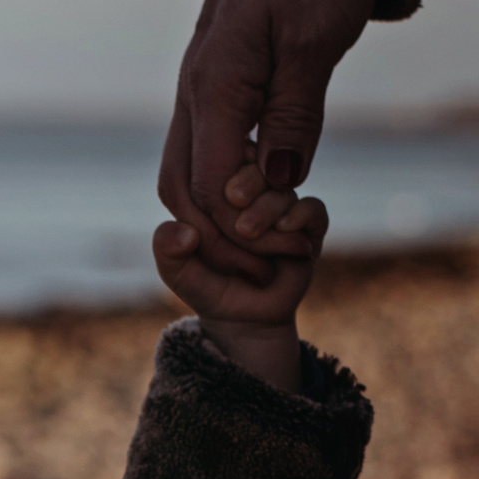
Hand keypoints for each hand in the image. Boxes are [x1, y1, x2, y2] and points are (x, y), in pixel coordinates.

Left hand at [154, 152, 324, 392]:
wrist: (244, 318)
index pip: (221, 161)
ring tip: (249, 232)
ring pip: (281, 186)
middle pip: (256, 163)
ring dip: (266, 206)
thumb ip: (167, 249)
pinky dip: (299, 215)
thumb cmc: (207, 287)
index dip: (216, 176)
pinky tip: (284, 227)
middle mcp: (254, 192)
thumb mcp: (177, 272)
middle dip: (244, 183)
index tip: (210, 201)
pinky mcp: (308, 225)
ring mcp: (281, 206)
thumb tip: (181, 230)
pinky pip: (311, 207)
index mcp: (219, 191)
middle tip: (233, 204)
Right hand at [159, 0, 375, 284]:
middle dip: (224, 236)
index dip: (245, 226)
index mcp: (212, 86)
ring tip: (271, 238)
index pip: (210, 183)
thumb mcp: (314, 42)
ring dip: (219, 217)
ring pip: (183, 176)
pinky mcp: (213, 90)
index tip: (291, 247)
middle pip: (182, 191)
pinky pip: (201, 153)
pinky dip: (226, 188)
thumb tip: (275, 182)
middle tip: (276, 260)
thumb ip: (293, 113)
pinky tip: (264, 198)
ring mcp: (197, 93)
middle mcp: (192, 94)